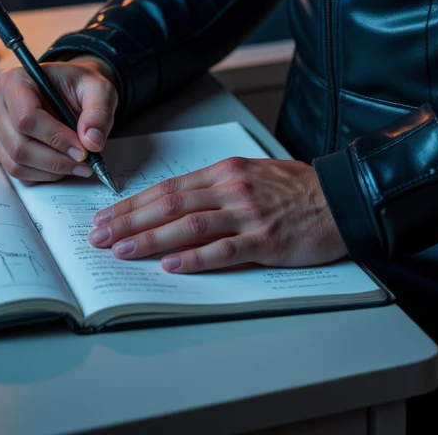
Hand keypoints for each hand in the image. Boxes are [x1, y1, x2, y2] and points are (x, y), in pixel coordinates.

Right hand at [0, 56, 118, 183]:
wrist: (69, 90)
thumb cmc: (78, 85)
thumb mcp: (98, 88)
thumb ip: (98, 111)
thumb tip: (92, 142)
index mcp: (15, 80)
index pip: (27, 117)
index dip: (55, 138)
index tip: (82, 149)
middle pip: (19, 145)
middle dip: (55, 160)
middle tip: (84, 162)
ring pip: (17, 163)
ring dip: (51, 171)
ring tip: (78, 165)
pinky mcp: (0, 147)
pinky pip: (18, 172)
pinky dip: (43, 175)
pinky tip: (63, 165)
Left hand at [87, 156, 346, 272]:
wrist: (339, 199)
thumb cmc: (296, 189)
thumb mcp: (252, 175)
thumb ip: (217, 188)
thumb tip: (174, 206)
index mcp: (226, 172)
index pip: (168, 188)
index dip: (134, 204)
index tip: (106, 216)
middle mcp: (232, 189)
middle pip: (170, 204)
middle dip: (129, 221)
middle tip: (98, 236)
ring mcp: (248, 214)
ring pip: (189, 226)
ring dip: (150, 239)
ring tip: (122, 250)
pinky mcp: (265, 240)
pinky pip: (223, 250)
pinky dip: (194, 258)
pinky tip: (171, 265)